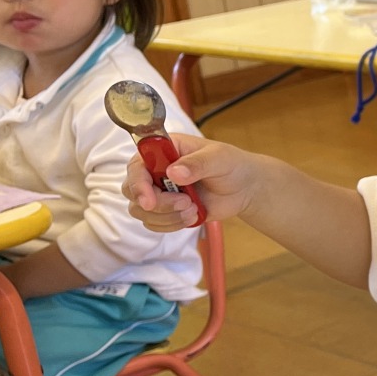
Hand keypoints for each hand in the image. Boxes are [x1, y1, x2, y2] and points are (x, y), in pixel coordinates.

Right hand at [123, 134, 259, 230]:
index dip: (137, 183)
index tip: (149, 201)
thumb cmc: (231, 165)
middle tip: (187, 203)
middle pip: (132, 191)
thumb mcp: (219, 158)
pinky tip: (194, 215)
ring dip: (167, 216)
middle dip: (158, 204)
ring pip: (141, 211)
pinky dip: (172, 224)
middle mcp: (154, 170)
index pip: (136, 165)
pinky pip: (154, 223)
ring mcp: (158, 191)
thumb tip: (173, 172)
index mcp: (163, 150)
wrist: (244, 187)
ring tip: (194, 209)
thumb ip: (197, 163)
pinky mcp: (165, 210)